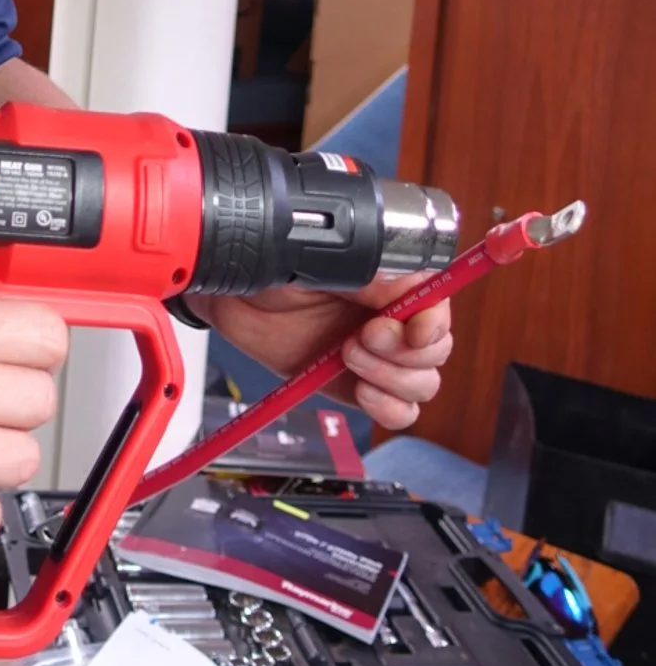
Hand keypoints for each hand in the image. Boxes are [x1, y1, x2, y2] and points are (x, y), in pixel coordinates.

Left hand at [198, 273, 452, 432]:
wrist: (227, 291)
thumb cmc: (267, 259)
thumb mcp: (316, 256)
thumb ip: (366, 274)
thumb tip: (405, 290)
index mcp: (390, 275)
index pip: (438, 302)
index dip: (434, 321)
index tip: (415, 331)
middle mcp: (390, 314)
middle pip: (437, 349)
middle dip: (405, 351)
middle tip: (361, 336)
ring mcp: (375, 352)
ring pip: (423, 382)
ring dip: (394, 379)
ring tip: (348, 356)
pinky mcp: (354, 383)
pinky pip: (397, 409)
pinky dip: (389, 408)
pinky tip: (363, 392)